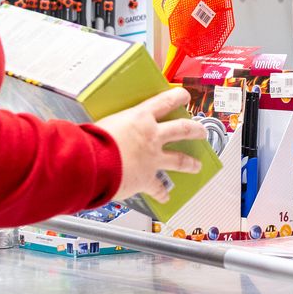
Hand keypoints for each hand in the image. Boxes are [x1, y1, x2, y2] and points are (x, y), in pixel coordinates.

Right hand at [95, 87, 206, 202]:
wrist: (91, 163)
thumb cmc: (92, 141)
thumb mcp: (103, 122)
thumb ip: (111, 125)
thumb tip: (103, 127)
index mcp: (140, 117)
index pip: (165, 101)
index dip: (178, 97)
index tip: (184, 96)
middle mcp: (151, 136)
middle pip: (182, 129)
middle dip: (195, 130)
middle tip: (201, 131)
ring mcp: (153, 158)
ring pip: (179, 159)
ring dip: (190, 163)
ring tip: (196, 165)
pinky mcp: (147, 179)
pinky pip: (158, 188)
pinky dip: (162, 194)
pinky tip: (165, 197)